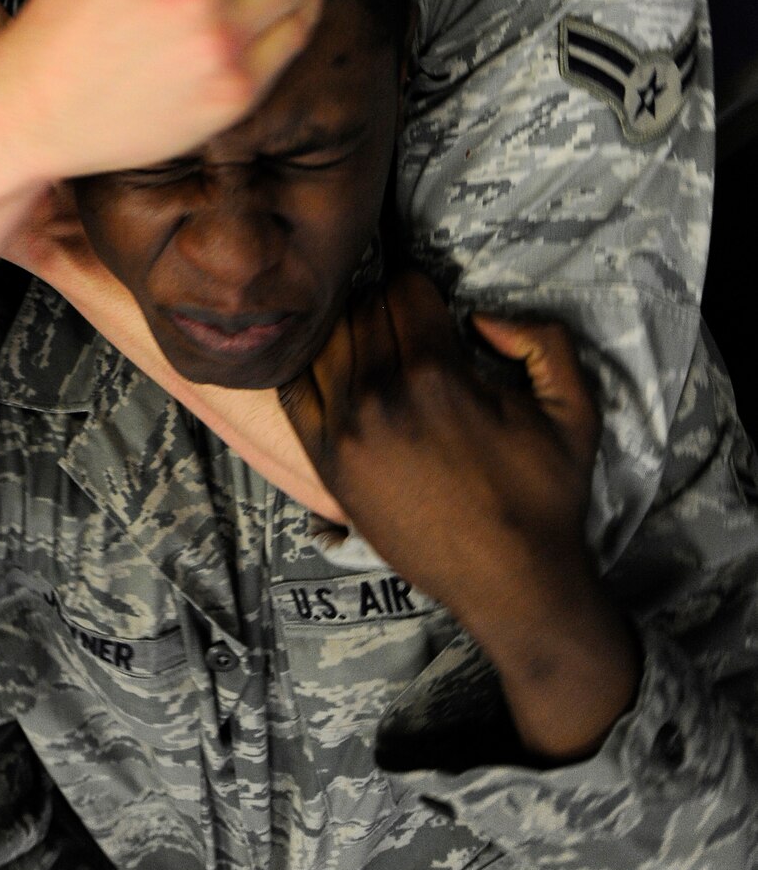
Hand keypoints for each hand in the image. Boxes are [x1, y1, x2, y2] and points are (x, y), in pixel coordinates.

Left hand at [280, 273, 640, 757]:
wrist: (513, 583)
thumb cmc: (544, 495)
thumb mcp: (575, 410)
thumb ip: (543, 340)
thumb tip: (480, 316)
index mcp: (437, 375)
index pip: (404, 286)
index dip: (424, 290)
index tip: (435, 310)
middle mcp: (381, 395)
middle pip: (363, 308)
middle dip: (389, 309)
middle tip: (411, 333)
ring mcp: (345, 428)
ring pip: (327, 339)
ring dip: (351, 334)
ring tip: (380, 352)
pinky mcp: (325, 460)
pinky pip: (294, 385)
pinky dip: (311, 366)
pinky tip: (338, 371)